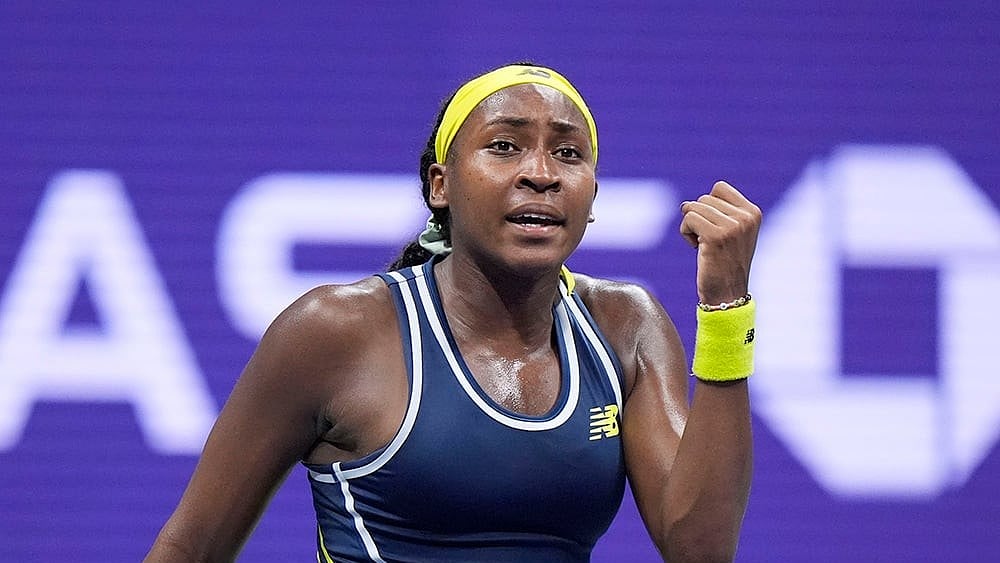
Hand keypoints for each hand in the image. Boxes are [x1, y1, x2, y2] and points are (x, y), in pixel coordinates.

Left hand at [679, 181, 761, 303]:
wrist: (727, 294)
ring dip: (691, 226)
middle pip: (704, 198)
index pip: (719, 188)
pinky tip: (696, 248)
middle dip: (699, 217)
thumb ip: (717, 213)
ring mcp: (733, 226)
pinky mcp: (716, 235)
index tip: (715, 228)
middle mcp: (746, 217)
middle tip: (709, 241)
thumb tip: (684, 204)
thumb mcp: (730, 233)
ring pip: (694, 207)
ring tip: (703, 245)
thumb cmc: (724, 264)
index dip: (709, 206)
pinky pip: (688, 219)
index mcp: (753, 212)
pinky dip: (686, 233)